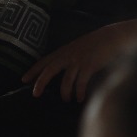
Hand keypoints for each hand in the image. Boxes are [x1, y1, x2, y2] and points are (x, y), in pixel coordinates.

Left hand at [22, 21, 136, 101]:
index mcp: (64, 51)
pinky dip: (80, 92)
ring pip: (66, 79)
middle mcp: (68, 55)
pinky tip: (80, 98)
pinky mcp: (90, 65)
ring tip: (67, 99)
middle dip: (41, 82)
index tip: (23, 79)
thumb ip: (68, 58)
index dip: (33, 70)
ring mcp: (79, 60)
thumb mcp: (77, 48)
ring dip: (65, 92)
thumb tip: (61, 70)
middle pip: (49, 70)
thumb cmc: (96, 44)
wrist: (113, 37)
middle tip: (35, 94)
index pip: (44, 61)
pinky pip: (81, 82)